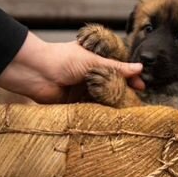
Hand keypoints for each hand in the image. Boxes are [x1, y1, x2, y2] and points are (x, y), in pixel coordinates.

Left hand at [0, 31, 144, 103]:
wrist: (35, 72)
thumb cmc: (62, 59)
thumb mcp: (93, 62)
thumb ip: (116, 68)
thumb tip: (139, 68)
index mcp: (94, 61)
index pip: (117, 70)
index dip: (129, 78)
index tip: (142, 87)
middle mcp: (89, 76)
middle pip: (111, 86)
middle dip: (123, 93)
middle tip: (137, 102)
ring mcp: (82, 90)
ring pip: (102, 99)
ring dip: (112, 104)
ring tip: (127, 111)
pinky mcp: (74, 104)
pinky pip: (91, 109)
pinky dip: (100, 113)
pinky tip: (111, 117)